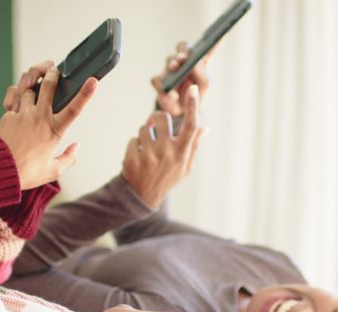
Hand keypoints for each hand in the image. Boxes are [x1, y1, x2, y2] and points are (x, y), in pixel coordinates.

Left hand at [0, 65, 97, 189]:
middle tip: (54, 69)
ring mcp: (22, 114)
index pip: (74, 109)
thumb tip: (77, 146)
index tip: (93, 81)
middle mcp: (39, 118)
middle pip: (48, 86)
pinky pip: (13, 97)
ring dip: (32, 82)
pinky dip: (16, 95)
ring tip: (35, 78)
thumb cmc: (26, 172)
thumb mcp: (53, 171)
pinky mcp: (8, 114)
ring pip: (28, 88)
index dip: (85, 94)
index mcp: (54, 130)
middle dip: (52, 73)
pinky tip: (18, 97)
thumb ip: (69, 158)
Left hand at [122, 84, 205, 208]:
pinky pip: (133, 139)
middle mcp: (167, 152)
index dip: (192, 106)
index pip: (190, 125)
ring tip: (147, 148)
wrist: (142, 196)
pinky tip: (138, 157)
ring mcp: (149, 156)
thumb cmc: (167, 177)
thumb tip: (205, 128)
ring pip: (144, 127)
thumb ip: (193, 146)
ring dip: (144, 134)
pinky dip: (134, 146)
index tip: (193, 89)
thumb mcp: (185, 166)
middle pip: (160, 117)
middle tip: (156, 128)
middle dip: (156, 119)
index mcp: (182, 153)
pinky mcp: (132, 158)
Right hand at [150, 41, 214, 116]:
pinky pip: (157, 79)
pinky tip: (168, 90)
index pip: (208, 47)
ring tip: (175, 68)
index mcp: (200, 61)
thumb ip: (203, 75)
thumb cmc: (196, 96)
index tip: (220, 34)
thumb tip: (194, 63)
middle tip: (184, 57)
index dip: (214, 39)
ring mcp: (171, 69)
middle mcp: (185, 62)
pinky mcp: (159, 81)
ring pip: (169, 60)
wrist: (182, 113)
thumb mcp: (205, 86)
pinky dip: (162, 84)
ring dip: (172, 64)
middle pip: (183, 47)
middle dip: (183, 50)